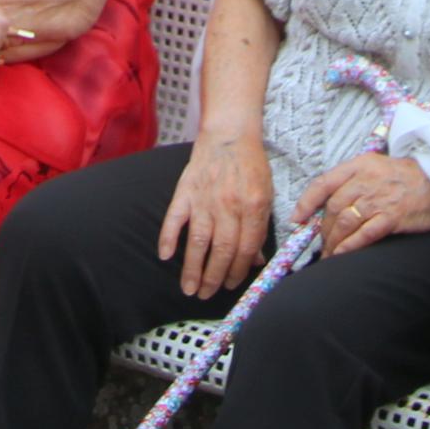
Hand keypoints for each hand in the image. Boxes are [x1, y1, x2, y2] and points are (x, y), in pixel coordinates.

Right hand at [159, 132, 275, 297]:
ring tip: (189, 289)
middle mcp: (228, 205)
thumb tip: (255, 261)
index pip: (245, 248)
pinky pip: (174, 217)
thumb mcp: (265, 195)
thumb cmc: (251, 165)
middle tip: (206, 295)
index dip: (238, 271)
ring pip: (198, 241)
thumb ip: (260, 228)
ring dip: (192, 268)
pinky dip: (168, 236)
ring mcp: (204, 198)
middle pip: (221, 250)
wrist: (230, 133)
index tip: (232, 286)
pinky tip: (164, 255)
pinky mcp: (185, 191)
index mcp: (252, 206)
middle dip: (214, 278)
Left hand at [292, 152, 429, 259]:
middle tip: (322, 244)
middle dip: (323, 230)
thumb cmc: (408, 177)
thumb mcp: (378, 167)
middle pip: (333, 208)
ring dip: (333, 242)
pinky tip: (342, 255)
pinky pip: (362, 236)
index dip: (306, 203)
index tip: (297, 219)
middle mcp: (366, 180)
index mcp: (360, 165)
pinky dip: (349, 247)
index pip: (323, 183)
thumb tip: (331, 204)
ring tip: (330, 255)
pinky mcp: (391, 218)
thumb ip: (355, 181)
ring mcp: (379, 199)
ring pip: (344, 223)